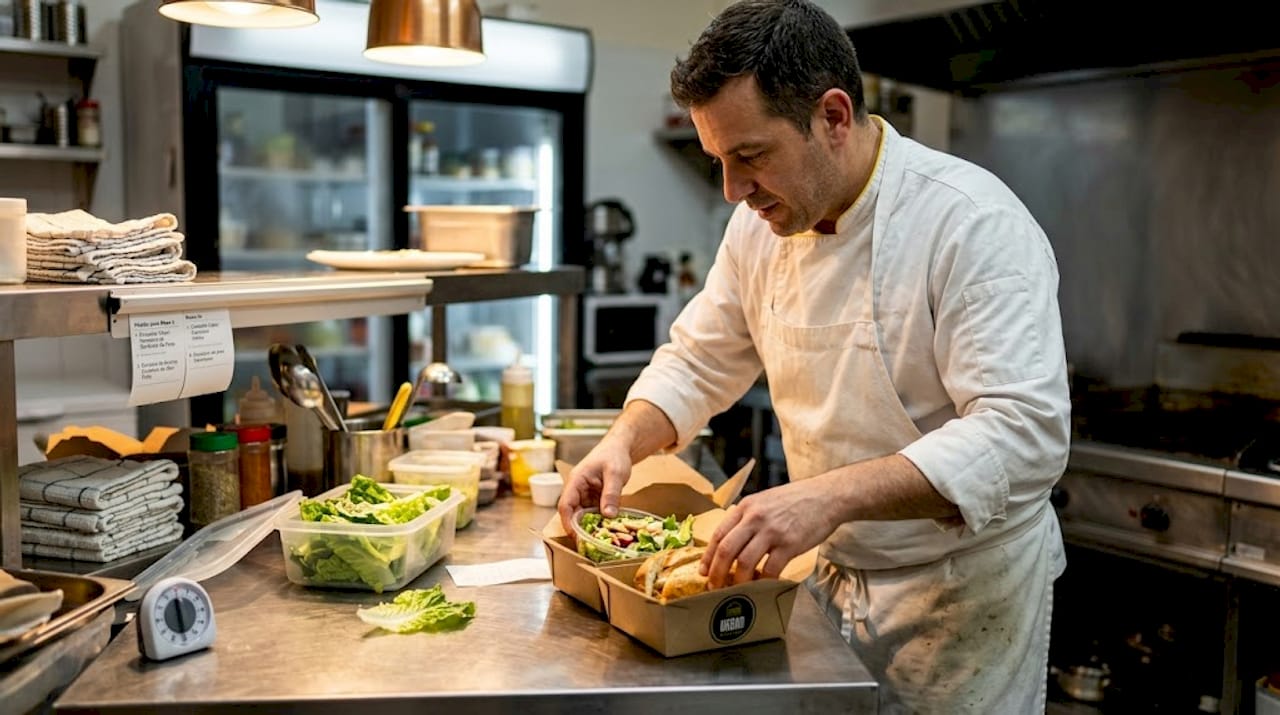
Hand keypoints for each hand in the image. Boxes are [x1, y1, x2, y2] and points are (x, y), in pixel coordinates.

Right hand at [557, 438, 632, 538]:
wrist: (620, 447)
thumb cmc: (614, 455)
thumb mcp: (615, 474)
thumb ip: (611, 494)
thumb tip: (608, 516)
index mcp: (576, 481)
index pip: (565, 505)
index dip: (568, 523)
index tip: (576, 537)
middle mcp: (577, 489)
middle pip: (572, 513)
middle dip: (580, 528)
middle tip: (592, 543)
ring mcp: (585, 494)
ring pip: (583, 515)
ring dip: (591, 526)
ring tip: (601, 539)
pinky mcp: (594, 498)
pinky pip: (593, 513)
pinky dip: (599, 521)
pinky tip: (608, 530)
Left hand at [701, 477, 840, 587]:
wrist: (826, 496)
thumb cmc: (796, 500)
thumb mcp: (764, 501)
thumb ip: (747, 518)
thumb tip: (731, 542)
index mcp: (746, 507)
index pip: (718, 534)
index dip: (708, 556)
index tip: (704, 571)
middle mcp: (755, 518)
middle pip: (726, 549)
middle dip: (717, 573)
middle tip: (714, 586)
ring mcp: (772, 531)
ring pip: (745, 562)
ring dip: (738, 580)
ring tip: (737, 590)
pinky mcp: (790, 544)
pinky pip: (771, 569)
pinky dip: (764, 582)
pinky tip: (762, 586)